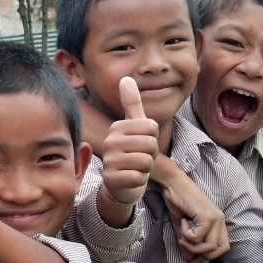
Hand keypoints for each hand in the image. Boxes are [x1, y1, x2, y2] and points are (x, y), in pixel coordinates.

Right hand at [101, 77, 158, 207]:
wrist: (120, 184)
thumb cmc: (131, 153)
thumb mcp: (134, 128)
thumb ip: (131, 104)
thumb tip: (126, 78)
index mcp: (116, 127)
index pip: (151, 127)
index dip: (153, 138)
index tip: (141, 144)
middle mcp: (110, 141)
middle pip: (150, 143)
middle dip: (151, 154)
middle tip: (139, 158)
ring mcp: (109, 160)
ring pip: (146, 160)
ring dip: (146, 168)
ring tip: (135, 168)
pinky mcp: (112, 178)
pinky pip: (140, 176)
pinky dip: (140, 179)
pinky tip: (131, 178)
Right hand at [156, 158, 229, 262]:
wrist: (173, 184)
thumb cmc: (177, 200)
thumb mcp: (182, 226)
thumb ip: (187, 242)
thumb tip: (188, 258)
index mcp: (217, 223)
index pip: (222, 247)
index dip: (207, 256)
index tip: (191, 258)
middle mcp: (220, 221)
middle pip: (220, 249)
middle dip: (201, 253)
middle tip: (185, 245)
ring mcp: (215, 218)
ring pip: (209, 246)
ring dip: (192, 245)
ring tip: (181, 235)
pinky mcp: (207, 216)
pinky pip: (198, 236)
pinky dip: (187, 234)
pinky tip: (183, 222)